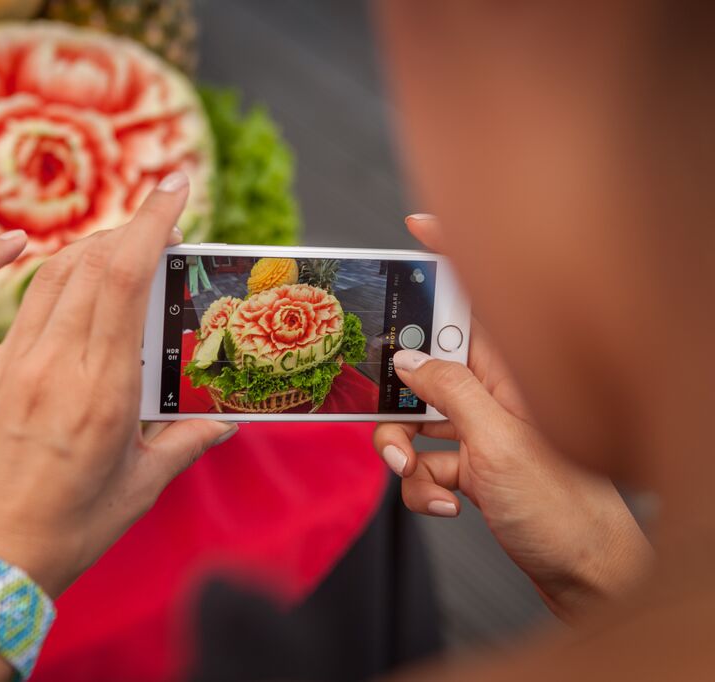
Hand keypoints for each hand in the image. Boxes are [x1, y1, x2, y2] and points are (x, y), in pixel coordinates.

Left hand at [0, 172, 235, 597]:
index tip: (173, 186)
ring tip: (110, 246)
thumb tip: (226, 421)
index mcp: (103, 391)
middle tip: (154, 229)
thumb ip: (185, 444)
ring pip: (44, 278)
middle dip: (127, 231)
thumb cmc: (66, 535)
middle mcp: (52, 367)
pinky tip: (9, 243)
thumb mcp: (139, 490)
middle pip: (90, 266)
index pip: (127, 278)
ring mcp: (3, 368)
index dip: (151, 220)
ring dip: (81, 250)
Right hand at [374, 214, 650, 620]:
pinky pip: (420, 460)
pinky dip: (420, 484)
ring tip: (418, 476)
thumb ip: (449, 392)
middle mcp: (493, 393)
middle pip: (424, 364)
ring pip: (412, 419)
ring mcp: (479, 428)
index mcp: (512, 372)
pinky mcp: (467, 463)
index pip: (480, 296)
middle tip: (392, 416)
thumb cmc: (562, 506)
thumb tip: (404, 362)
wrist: (578, 571)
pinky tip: (444, 503)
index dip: (451, 255)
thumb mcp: (499, 443)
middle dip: (395, 395)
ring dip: (403, 451)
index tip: (415, 228)